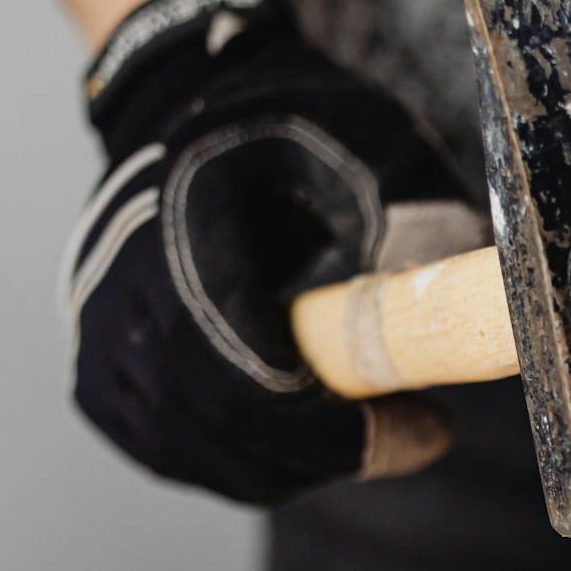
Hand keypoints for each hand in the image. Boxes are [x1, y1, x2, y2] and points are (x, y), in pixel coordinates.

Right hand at [64, 0, 484, 503]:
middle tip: (415, 432)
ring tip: (363, 426)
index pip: (255, 382)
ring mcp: (98, 339)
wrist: (185, 107)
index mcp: (186, 233)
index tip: (432, 427)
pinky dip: (246, 459)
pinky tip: (301, 431)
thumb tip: (472, 297)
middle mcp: (120, 293)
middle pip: (229, 438)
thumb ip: (415, 217)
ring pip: (200, 459)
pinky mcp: (98, 372)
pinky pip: (173, 453)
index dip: (345, 432)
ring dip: (294, 463)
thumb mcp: (368, 141)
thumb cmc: (284, 124)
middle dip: (335, 453)